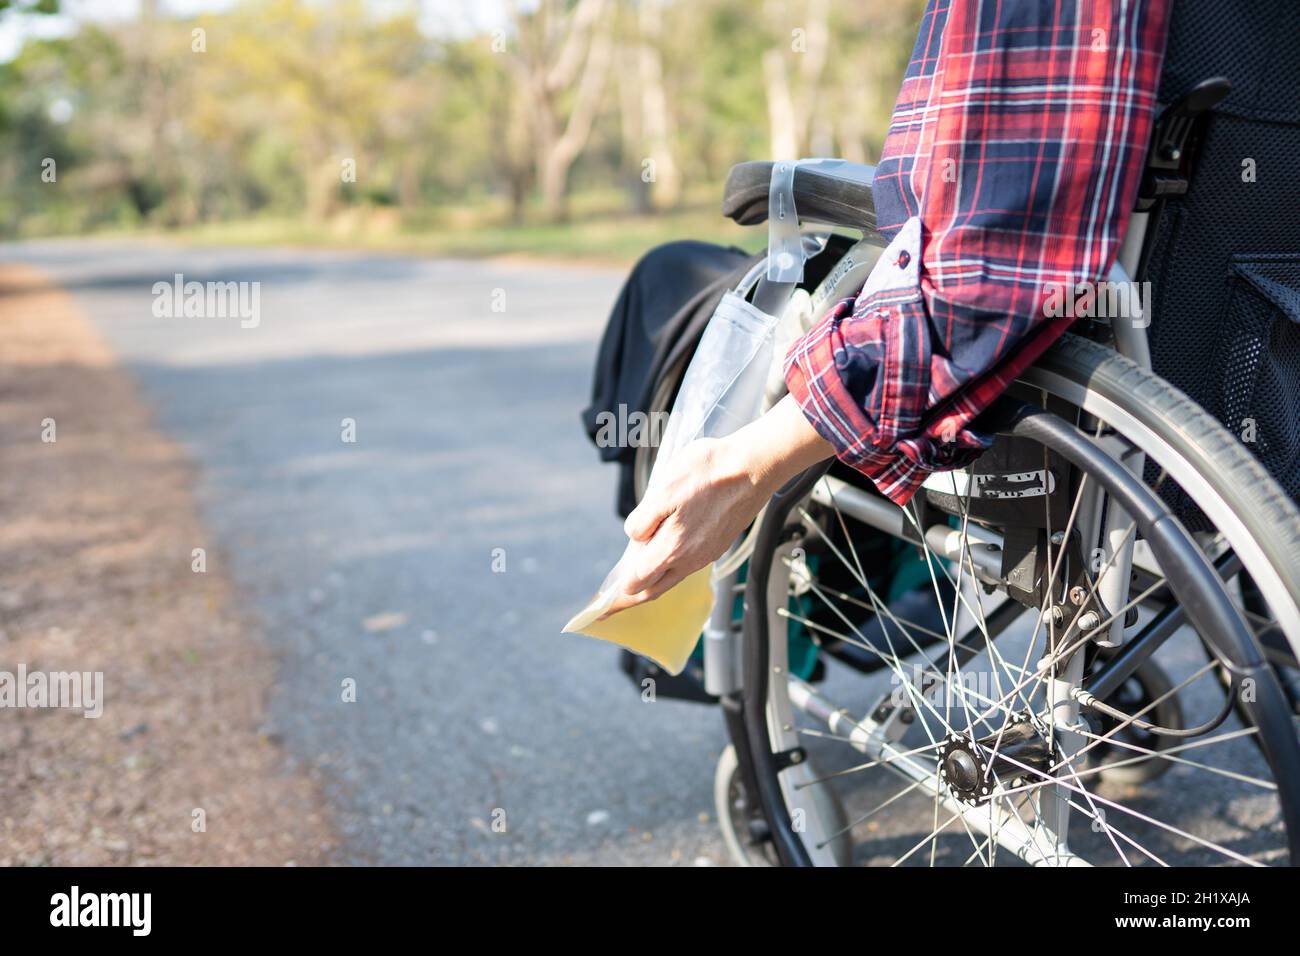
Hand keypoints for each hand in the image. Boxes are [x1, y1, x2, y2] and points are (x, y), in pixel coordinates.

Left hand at [602, 395, 833, 615]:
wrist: (754, 467)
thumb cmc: (710, 472)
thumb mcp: (664, 490)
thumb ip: (644, 520)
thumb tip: (634, 537)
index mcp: (673, 548)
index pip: (637, 582)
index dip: (616, 596)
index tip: (601, 608)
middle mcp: (691, 558)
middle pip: (654, 589)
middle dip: (631, 599)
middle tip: (611, 607)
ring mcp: (707, 553)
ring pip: (671, 578)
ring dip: (651, 584)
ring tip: (634, 582)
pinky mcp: (718, 544)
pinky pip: (687, 567)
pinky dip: (669, 570)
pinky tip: (663, 557)